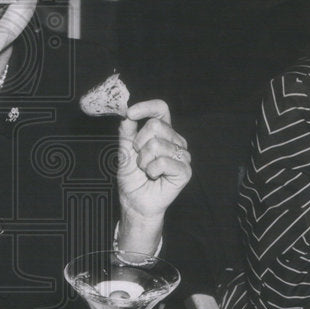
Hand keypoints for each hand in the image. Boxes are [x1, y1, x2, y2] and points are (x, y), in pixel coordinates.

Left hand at [117, 99, 191, 224]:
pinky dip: (152, 170)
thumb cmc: (132, 177)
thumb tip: (127, 114)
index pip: (161, 109)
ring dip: (144, 161)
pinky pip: (163, 162)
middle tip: (139, 159)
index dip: (146, 107)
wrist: (134, 201)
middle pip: (155, 125)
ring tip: (146, 170)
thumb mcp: (125, 150)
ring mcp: (182, 155)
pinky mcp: (185, 171)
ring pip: (157, 144)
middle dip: (139, 144)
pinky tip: (154, 176)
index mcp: (163, 132)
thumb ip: (127, 131)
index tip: (130, 113)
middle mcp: (175, 141)